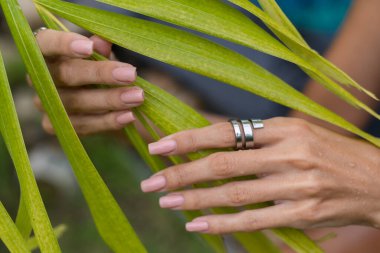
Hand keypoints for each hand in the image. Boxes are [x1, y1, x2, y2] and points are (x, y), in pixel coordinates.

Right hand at [31, 29, 142, 134]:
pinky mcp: (54, 126)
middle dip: (101, 74)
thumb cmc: (95, 67)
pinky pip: (82, 125)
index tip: (90, 47)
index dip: (65, 45)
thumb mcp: (99, 55)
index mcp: (44, 52)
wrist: (96, 99)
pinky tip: (129, 116)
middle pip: (67, 75)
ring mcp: (45, 104)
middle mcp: (39, 78)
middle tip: (131, 74)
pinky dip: (108, 121)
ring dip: (110, 100)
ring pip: (77, 103)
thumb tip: (103, 41)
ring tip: (137, 97)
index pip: (46, 43)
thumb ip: (99, 48)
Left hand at [140, 117, 379, 233]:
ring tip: (165, 201)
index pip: (226, 132)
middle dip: (181, 173)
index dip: (189, 139)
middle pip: (223, 164)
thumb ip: (255, 137)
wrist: (376, 180)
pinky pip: (254, 220)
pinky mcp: (304, 213)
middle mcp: (289, 153)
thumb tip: (209, 139)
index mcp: (284, 128)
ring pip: (233, 193)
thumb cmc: (328, 153)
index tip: (159, 146)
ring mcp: (297, 185)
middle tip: (150, 182)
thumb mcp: (294, 133)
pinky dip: (221, 223)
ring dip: (194, 199)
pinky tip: (196, 224)